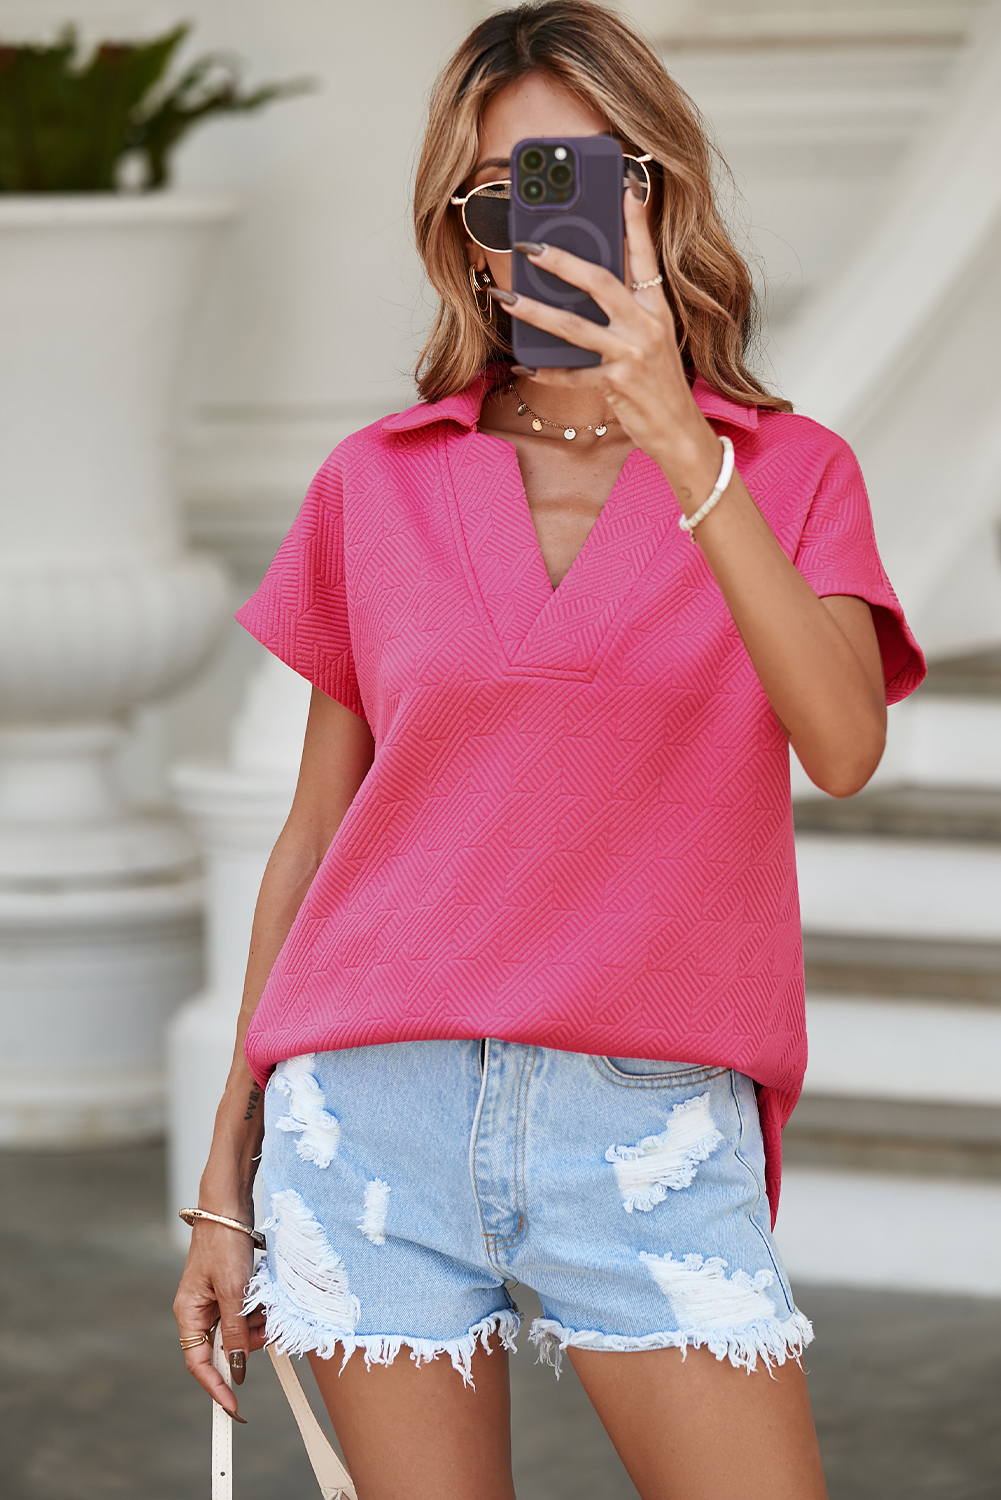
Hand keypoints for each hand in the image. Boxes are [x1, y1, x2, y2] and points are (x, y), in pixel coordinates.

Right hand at [173, 1219, 267, 1419]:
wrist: (229, 1204)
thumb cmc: (223, 1242)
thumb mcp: (233, 1290)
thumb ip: (235, 1331)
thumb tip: (236, 1368)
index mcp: (189, 1313)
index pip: (199, 1363)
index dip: (216, 1387)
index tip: (234, 1407)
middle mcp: (199, 1309)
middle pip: (224, 1346)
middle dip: (248, 1344)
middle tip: (268, 1332)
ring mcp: (214, 1298)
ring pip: (238, 1329)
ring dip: (256, 1325)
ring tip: (270, 1308)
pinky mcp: (230, 1287)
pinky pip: (245, 1311)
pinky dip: (258, 1310)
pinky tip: (267, 1298)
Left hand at [499, 187, 723, 510]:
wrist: (680, 431)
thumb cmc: (661, 383)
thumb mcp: (654, 338)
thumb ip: (630, 309)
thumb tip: (592, 283)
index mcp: (657, 308)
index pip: (644, 255)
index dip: (635, 220)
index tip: (625, 185)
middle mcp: (646, 325)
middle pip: (599, 282)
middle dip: (561, 261)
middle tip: (530, 247)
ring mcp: (632, 354)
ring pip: (574, 327)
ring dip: (536, 312)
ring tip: (508, 298)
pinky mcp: (618, 383)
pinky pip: (572, 375)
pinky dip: (546, 372)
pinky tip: (523, 366)